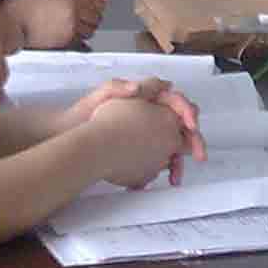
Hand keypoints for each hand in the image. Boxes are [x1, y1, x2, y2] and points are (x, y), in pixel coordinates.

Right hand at [9, 0, 103, 48]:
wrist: (14, 23)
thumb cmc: (27, 6)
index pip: (95, 1)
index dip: (99, 0)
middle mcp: (72, 16)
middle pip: (96, 16)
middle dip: (94, 13)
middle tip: (89, 10)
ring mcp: (70, 30)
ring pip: (91, 29)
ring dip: (88, 25)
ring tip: (78, 20)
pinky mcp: (66, 42)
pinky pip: (81, 39)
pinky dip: (80, 35)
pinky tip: (70, 29)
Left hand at [59, 78, 205, 180]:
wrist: (67, 134)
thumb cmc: (83, 113)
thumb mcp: (100, 96)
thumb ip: (118, 88)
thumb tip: (137, 88)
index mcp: (147, 99)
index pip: (177, 102)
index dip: (188, 112)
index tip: (190, 126)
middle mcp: (152, 115)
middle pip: (182, 127)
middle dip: (193, 141)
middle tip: (199, 155)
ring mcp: (148, 134)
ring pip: (173, 147)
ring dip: (180, 162)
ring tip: (176, 176)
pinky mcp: (142, 150)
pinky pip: (161, 159)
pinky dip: (164, 169)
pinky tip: (161, 179)